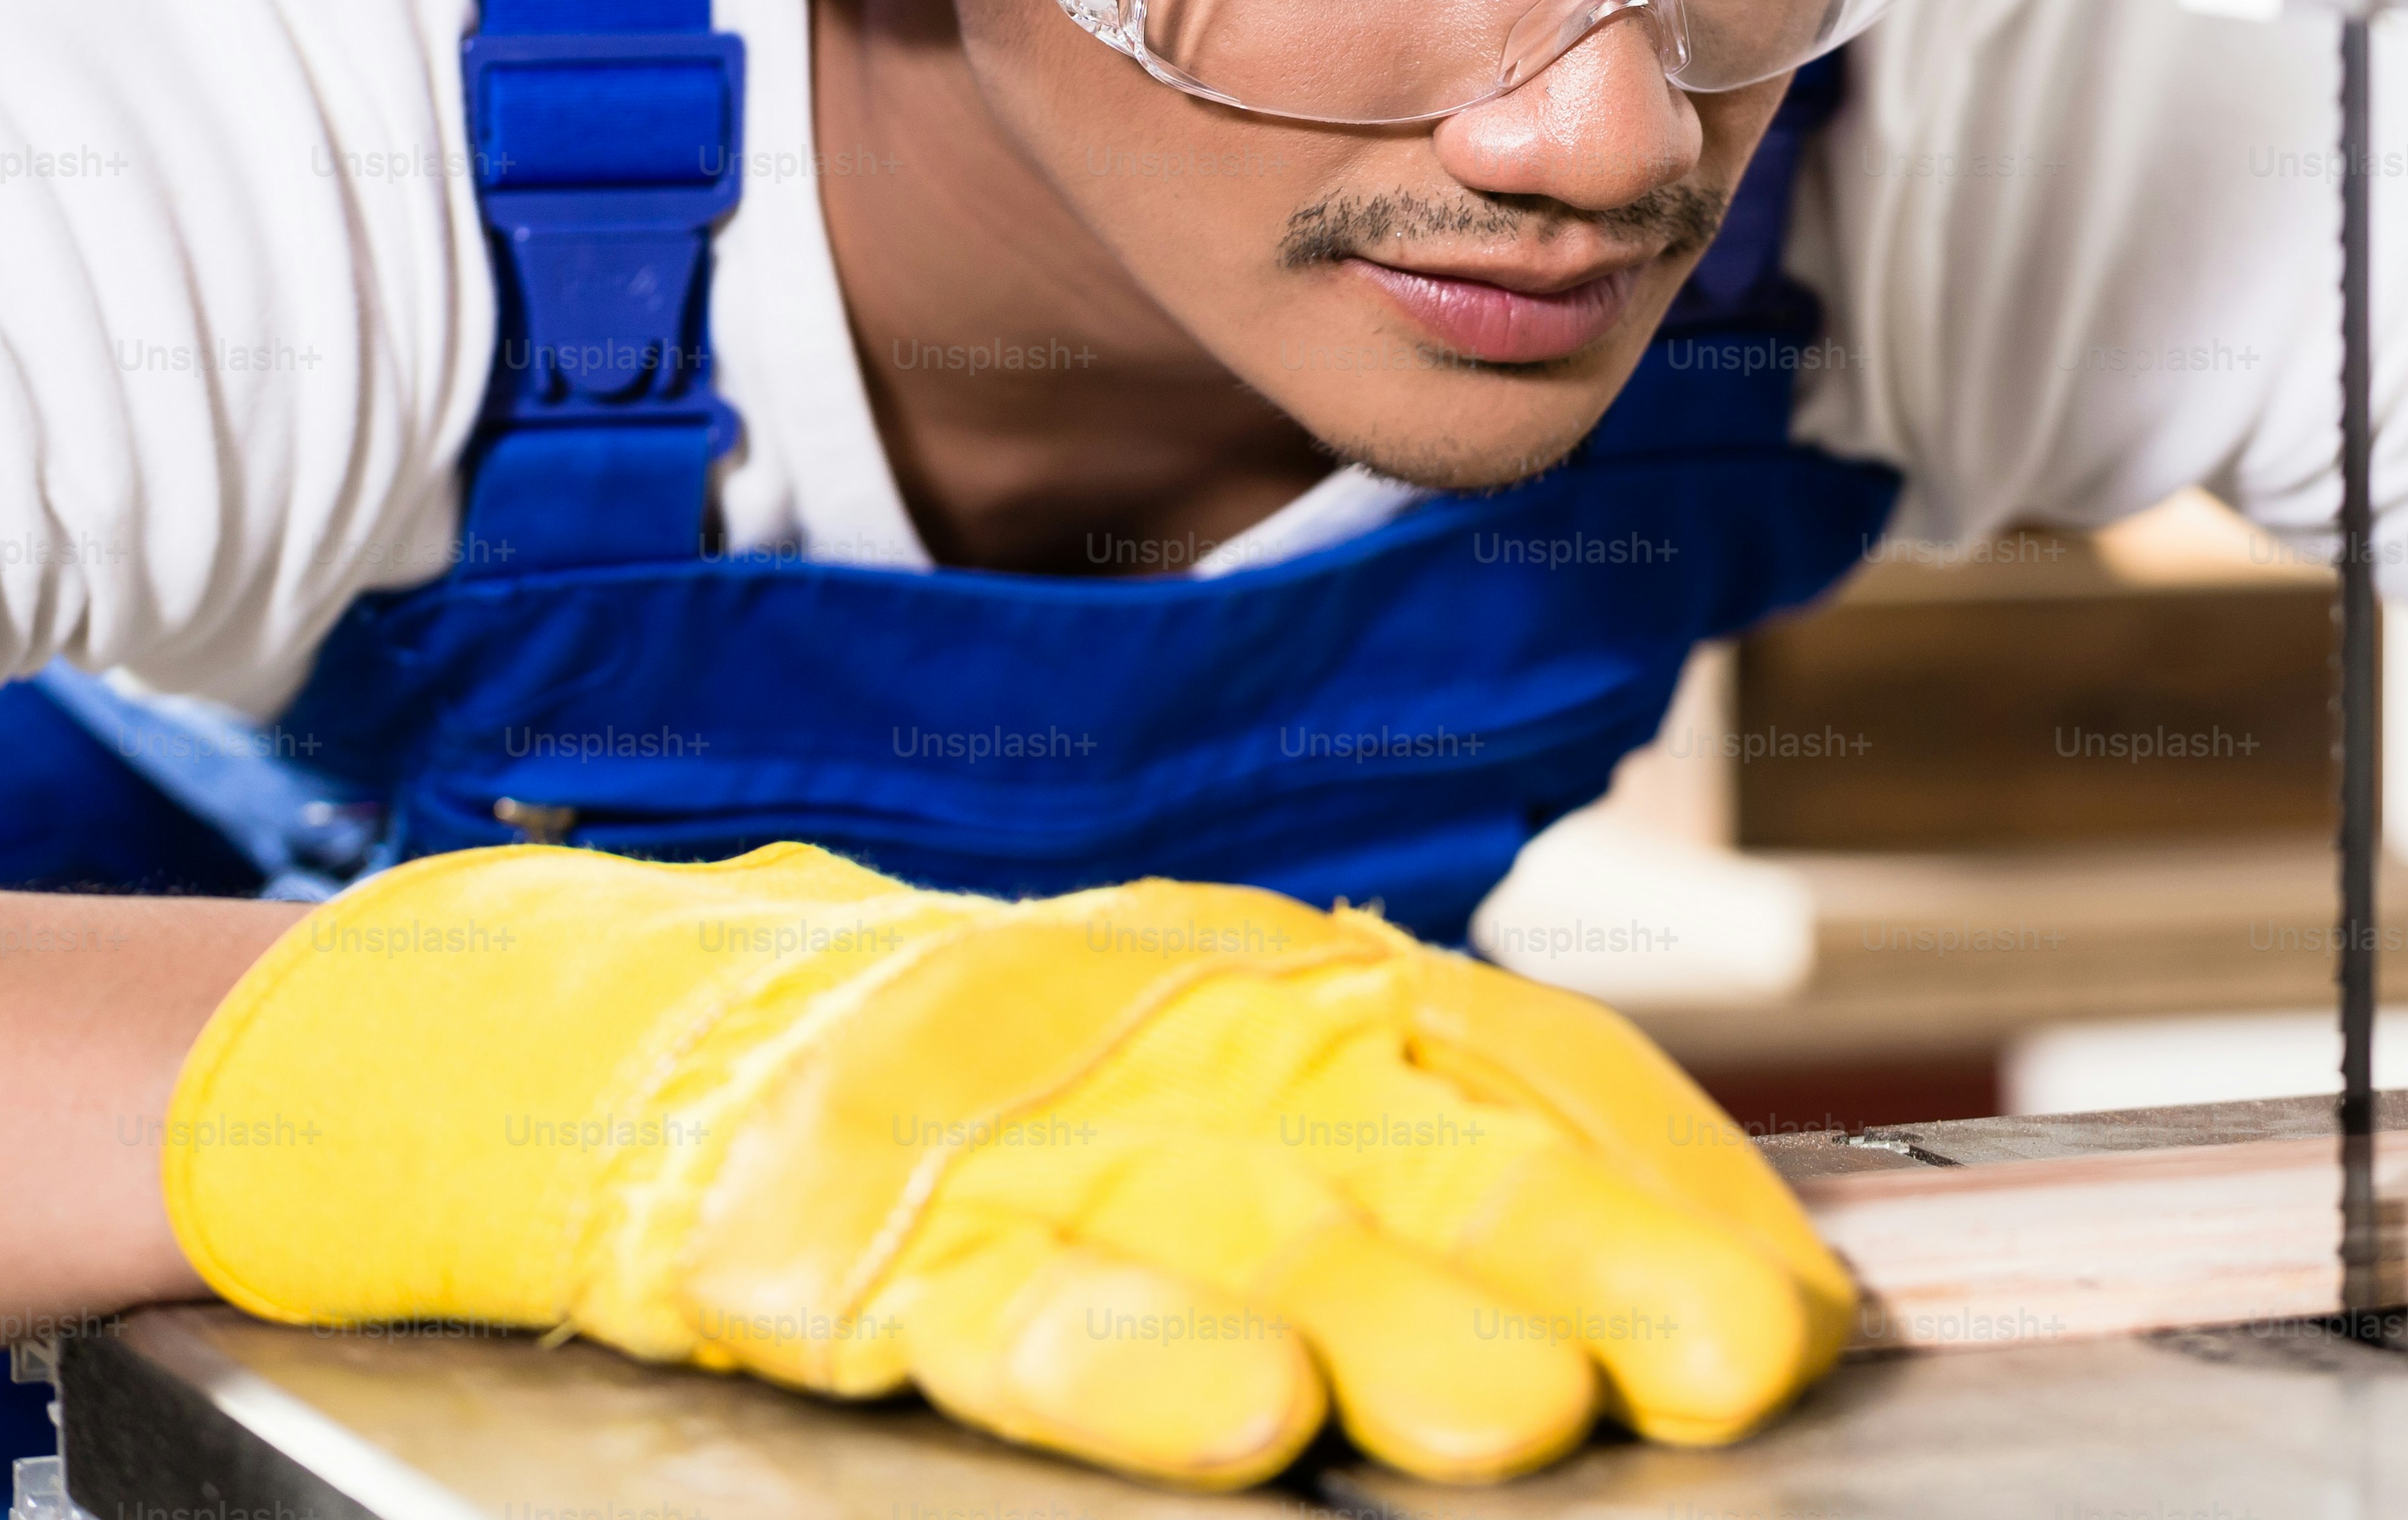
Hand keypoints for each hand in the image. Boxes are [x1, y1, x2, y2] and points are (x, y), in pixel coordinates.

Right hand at [164, 844, 1851, 1485]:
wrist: (604, 1029)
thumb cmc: (963, 1087)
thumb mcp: (1198, 1081)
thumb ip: (1396, 1155)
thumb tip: (1660, 1277)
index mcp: (1272, 988)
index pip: (1520, 1056)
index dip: (1672, 1174)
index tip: (1803, 1303)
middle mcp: (1172, 1035)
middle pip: (1418, 1138)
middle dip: (1592, 1249)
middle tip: (1737, 1360)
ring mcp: (1005, 1124)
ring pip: (1234, 1222)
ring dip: (1390, 1313)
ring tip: (1522, 1416)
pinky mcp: (836, 1226)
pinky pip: (1003, 1305)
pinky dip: (1126, 1357)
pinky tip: (1231, 1419)